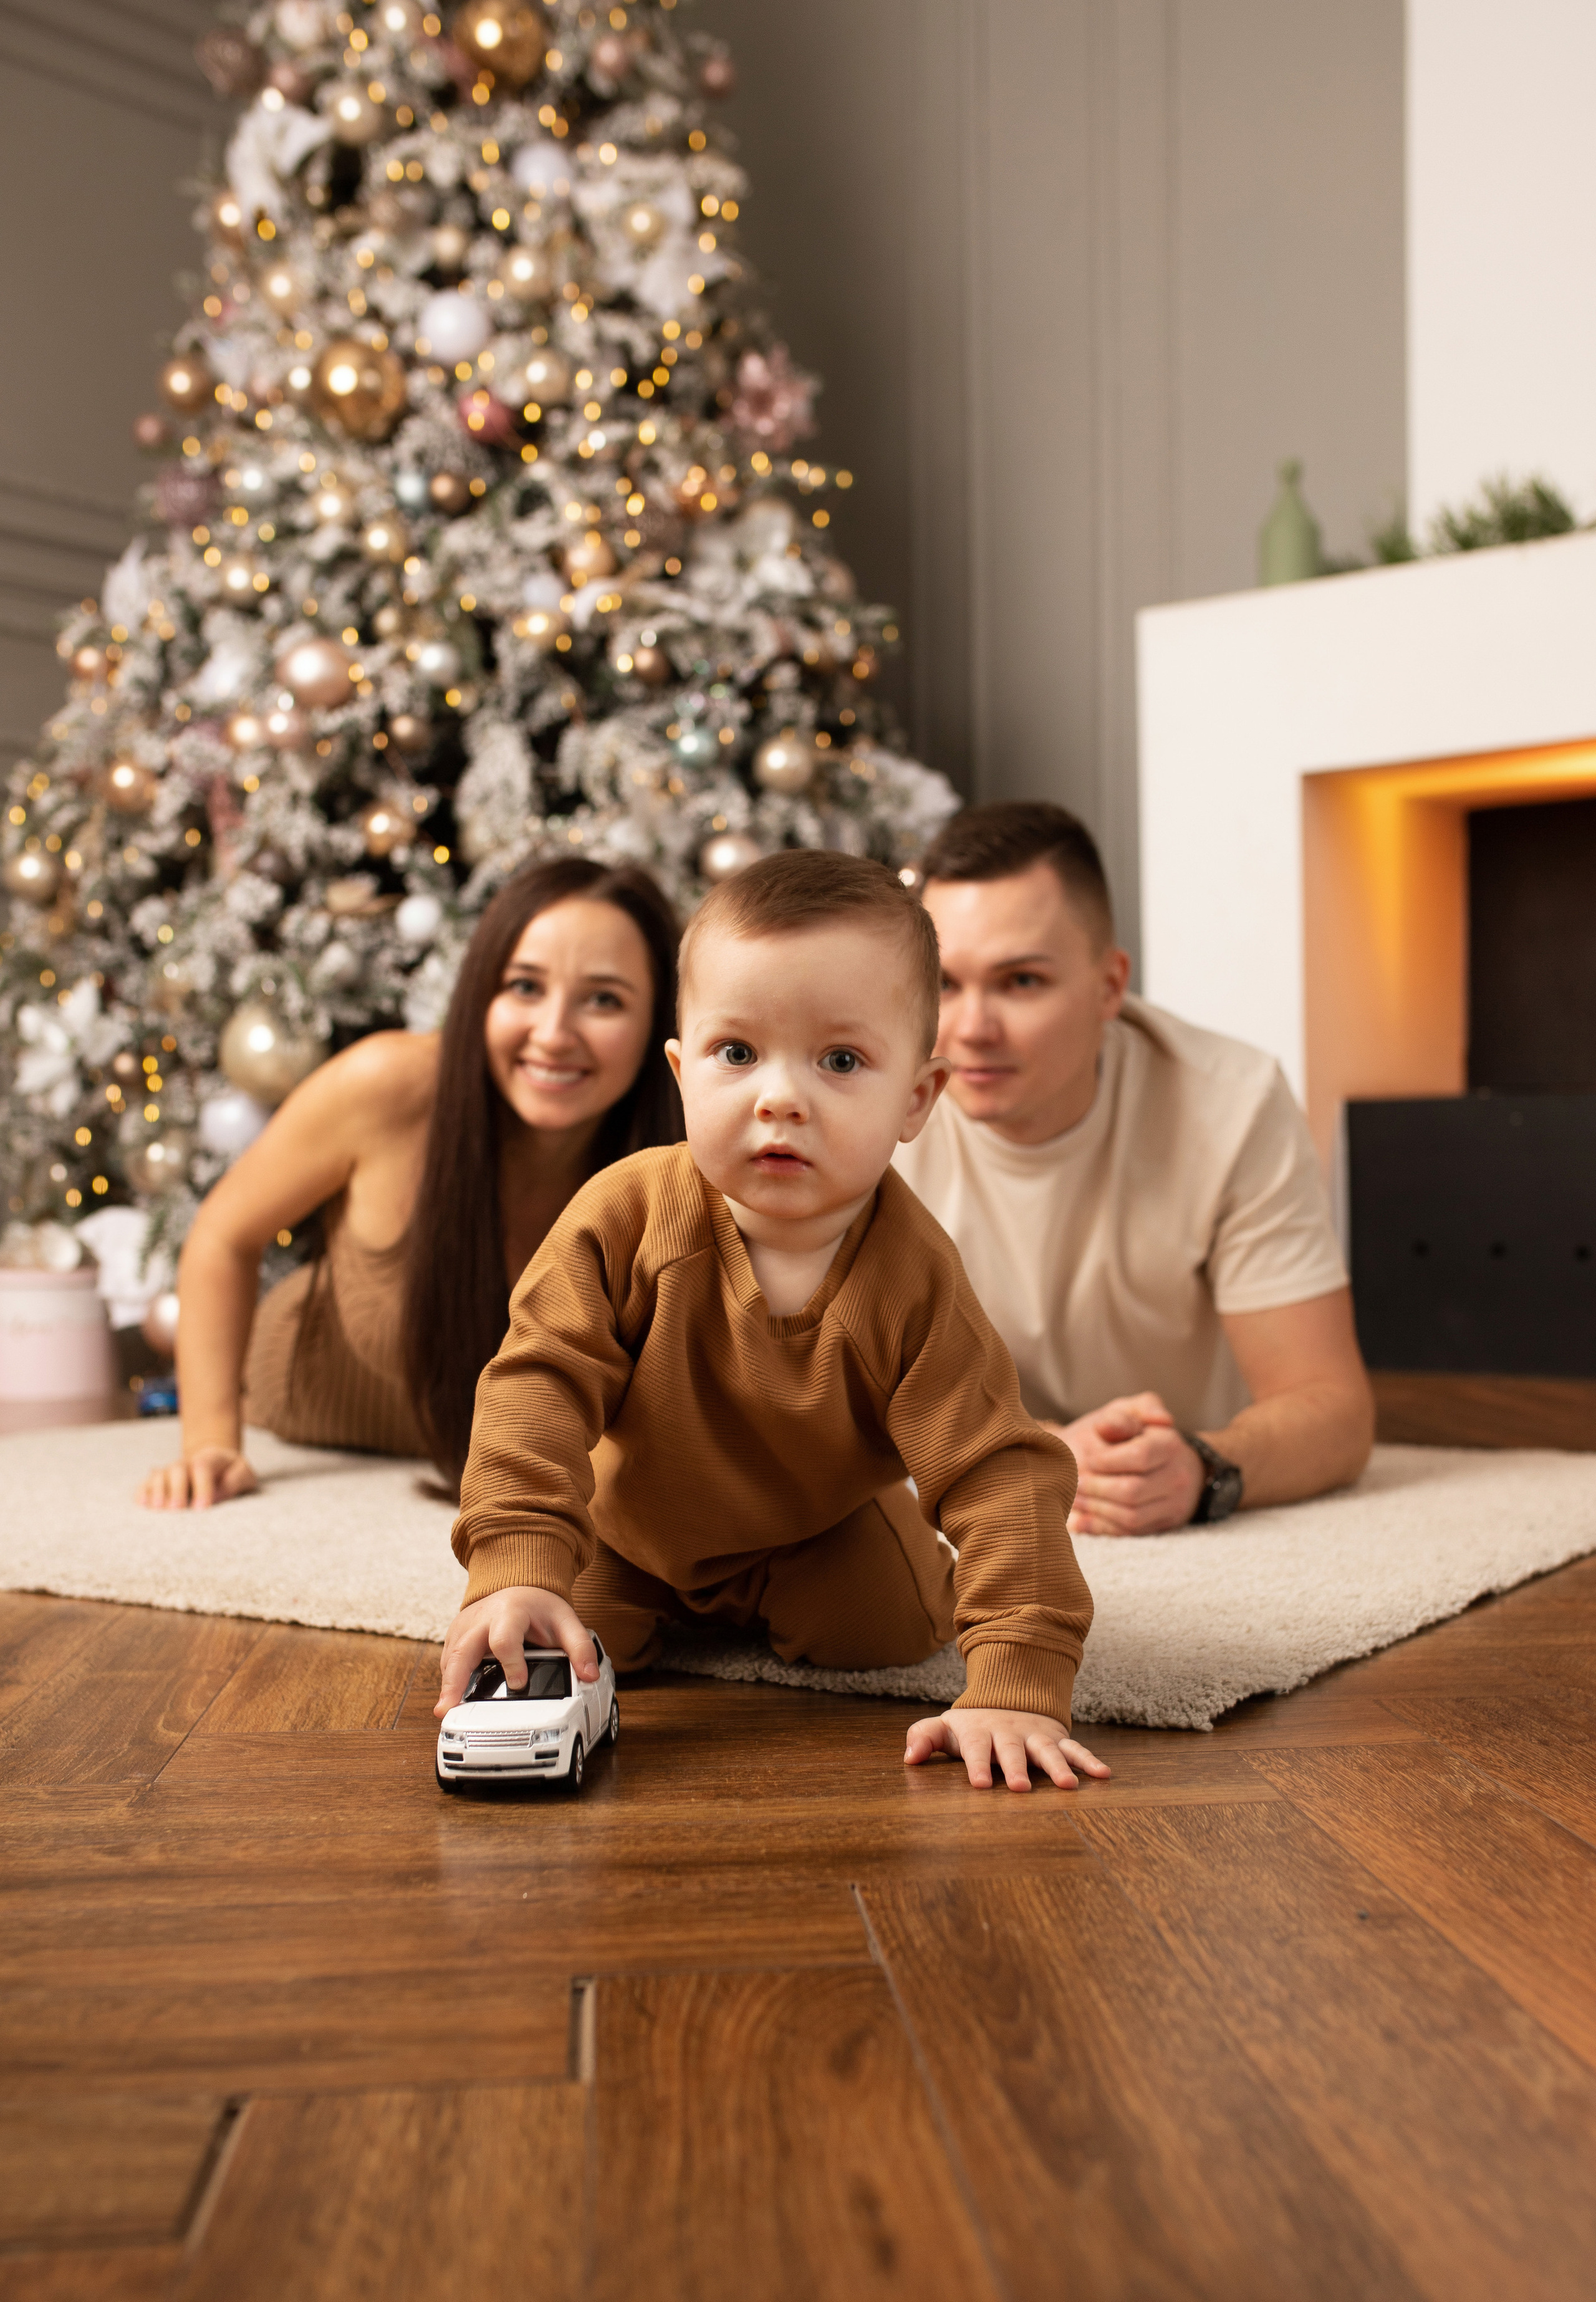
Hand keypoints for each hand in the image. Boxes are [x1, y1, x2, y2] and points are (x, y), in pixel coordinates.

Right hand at [139, 1447, 258, 1510]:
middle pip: (177, 1470)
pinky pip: (146, 1483)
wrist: (215, 1462)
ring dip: (157, 1491)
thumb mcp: (243, 1473)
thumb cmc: (232, 1473)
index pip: (202, 1468)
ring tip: (158, 1509)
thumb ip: (236, 1480)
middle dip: (176, 1489)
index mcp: (209, 1459)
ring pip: (159, 1475)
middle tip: (177, 1510)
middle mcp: (186, 1463)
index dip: (202, 1487)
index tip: (202, 1508)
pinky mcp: (159, 1480)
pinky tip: (142, 1504)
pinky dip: (143, 1492)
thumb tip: (216, 1495)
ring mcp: (171, 1471)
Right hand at [435, 1584, 600, 1717]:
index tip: (518, 1684)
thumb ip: (579, 1647)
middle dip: (454, 1680)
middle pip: (462, 1651)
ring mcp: (463, 1629)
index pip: (504, 1639)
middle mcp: (480, 1620)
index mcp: (509, 1612)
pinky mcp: (454, 1638)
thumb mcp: (564, 1620)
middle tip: (448, 1709)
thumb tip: (590, 1676)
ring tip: (445, 1713)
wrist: (516, 1586)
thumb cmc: (537, 1606)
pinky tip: (451, 1701)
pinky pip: (448, 1662)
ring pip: (450, 1659)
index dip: (510, 1662)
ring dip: (447, 1685)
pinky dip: (448, 1681)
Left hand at [904, 1707, 1110, 1791]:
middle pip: (1012, 1750)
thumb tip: (909, 1758)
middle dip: (1016, 1768)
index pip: (977, 1749)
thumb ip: (924, 1738)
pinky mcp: (1056, 1737)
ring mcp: (1035, 1735)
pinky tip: (1103, 1775)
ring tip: (1069, 1787)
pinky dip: (1088, 1760)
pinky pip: (1075, 1748)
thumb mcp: (946, 1729)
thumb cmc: (971, 1727)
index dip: (978, 1766)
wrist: (1006, 1698)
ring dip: (1058, 1766)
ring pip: (1048, 1750)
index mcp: (980, 1733)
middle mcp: (1009, 1733)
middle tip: (1020, 1789)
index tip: (980, 1786)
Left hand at [1053, 1392, 1204, 1535]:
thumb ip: (1120, 1416)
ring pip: (1131, 1516)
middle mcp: (1177, 1477)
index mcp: (1169, 1444)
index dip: (1107, 1460)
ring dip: (1096, 1510)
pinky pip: (1130, 1533)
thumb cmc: (1136, 1432)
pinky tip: (1077, 1521)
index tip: (1087, 1458)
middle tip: (1074, 1483)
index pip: (1139, 1456)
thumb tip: (1106, 1425)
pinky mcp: (1162, 1525)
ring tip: (1073, 1498)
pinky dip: (1100, 1528)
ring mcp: (1173, 1505)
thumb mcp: (1129, 1412)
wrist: (1164, 1460)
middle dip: (1097, 1488)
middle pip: (1132, 1491)